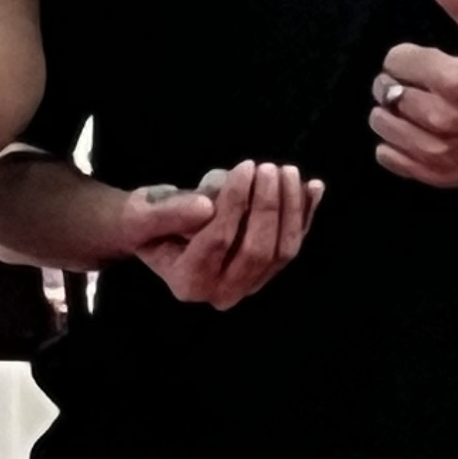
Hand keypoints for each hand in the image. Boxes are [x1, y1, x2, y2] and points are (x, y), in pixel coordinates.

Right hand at [103, 161, 321, 307]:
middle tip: (266, 166)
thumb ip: (169, 214)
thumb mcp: (142, 215)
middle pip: (256, 251)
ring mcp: (249, 284)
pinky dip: (306, 215)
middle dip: (267, 206)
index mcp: (188, 283)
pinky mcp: (266, 270)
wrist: (157, 233)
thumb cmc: (146, 222)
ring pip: (282, 251)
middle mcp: (222, 292)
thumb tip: (208, 206)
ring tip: (286, 170)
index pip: (218, 242)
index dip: (235, 203)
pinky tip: (314, 187)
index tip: (245, 166)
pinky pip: (293, 244)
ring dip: (291, 209)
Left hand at [370, 0, 457, 187]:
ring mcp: (437, 151)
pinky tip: (415, 131)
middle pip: (385, 91)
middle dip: (396, 82)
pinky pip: (388, 157)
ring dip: (391, 111)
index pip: (395, 59)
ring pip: (381, 123)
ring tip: (415, 105)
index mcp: (455, 79)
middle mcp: (443, 118)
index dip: (407, 56)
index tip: (427, 60)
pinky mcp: (435, 174)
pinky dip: (394, 143)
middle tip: (420, 82)